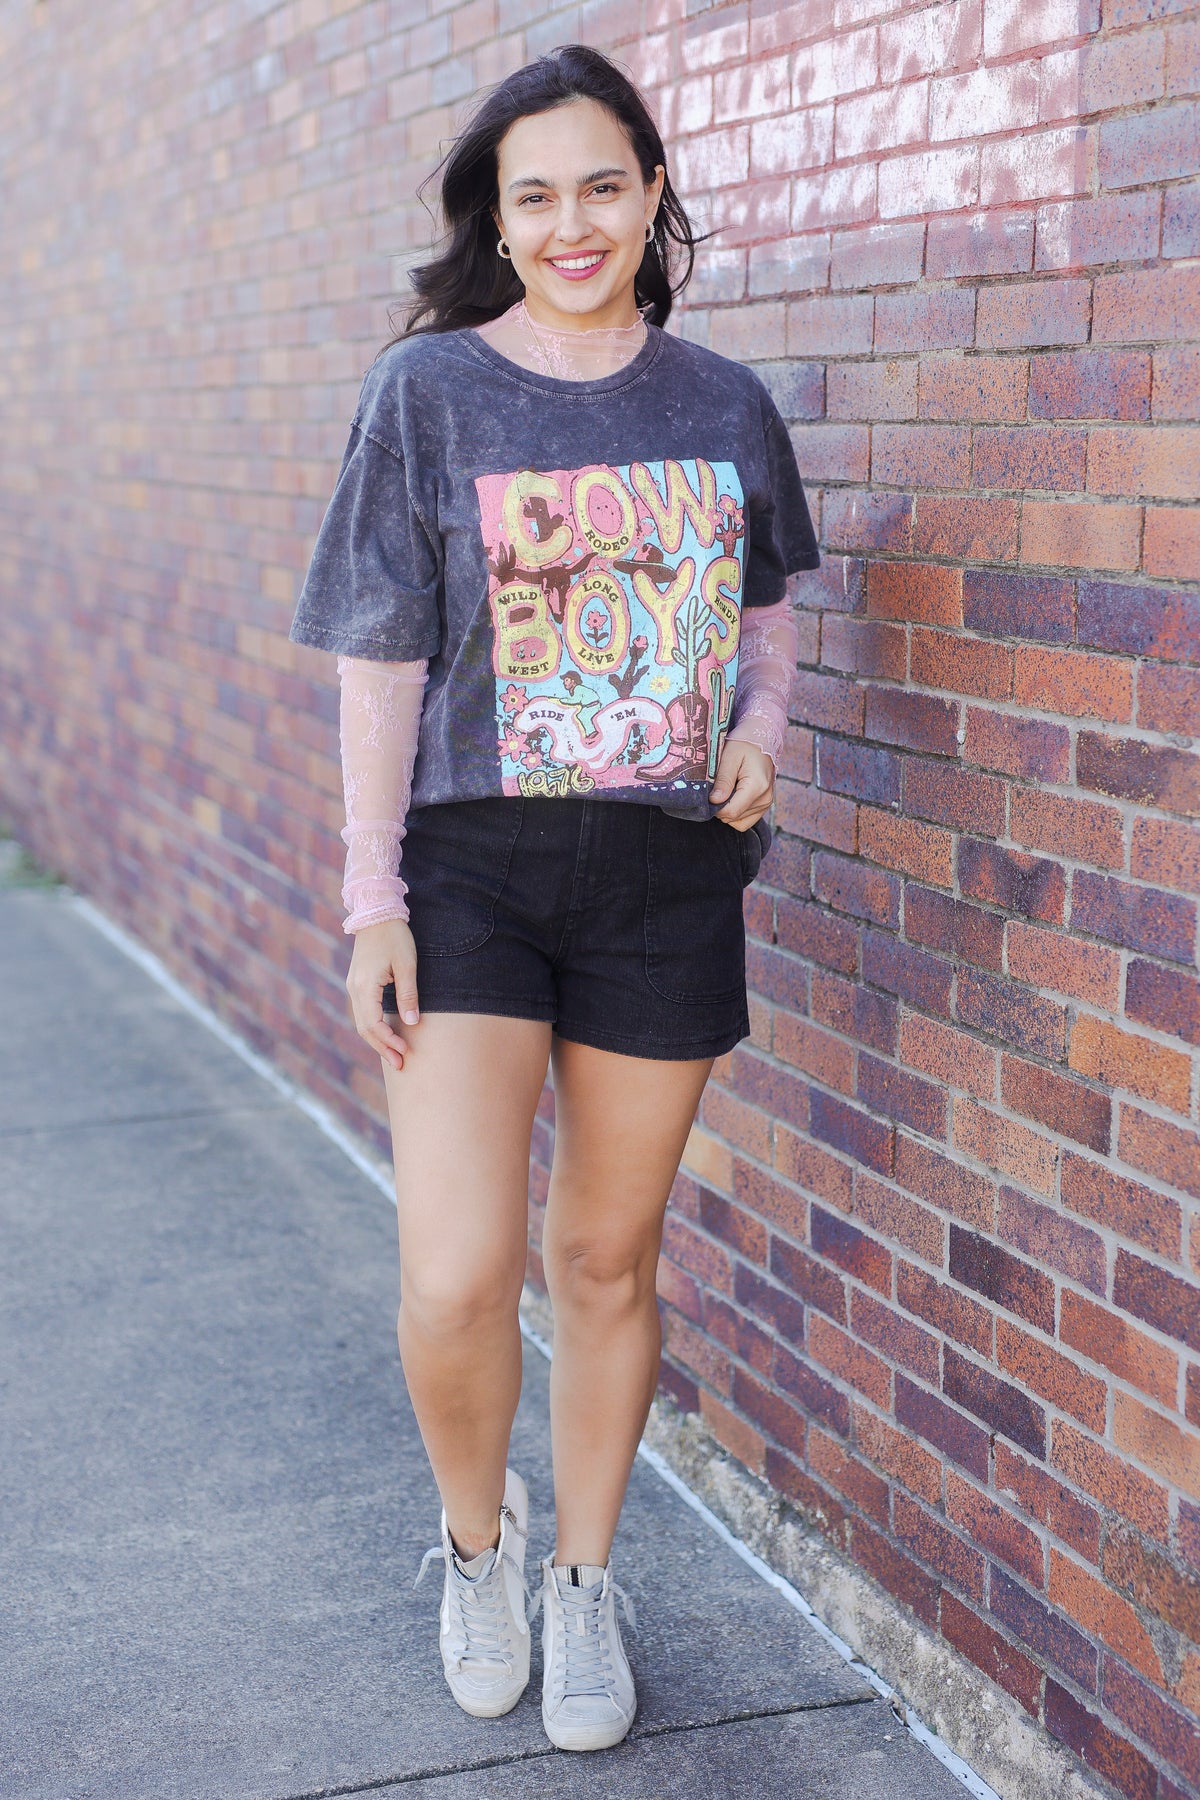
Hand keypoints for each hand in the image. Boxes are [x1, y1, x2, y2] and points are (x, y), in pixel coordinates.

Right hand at [346, 918, 418, 1071]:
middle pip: (365, 1028)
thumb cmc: (395, 936)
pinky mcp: (358, 983)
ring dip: (377, 1040)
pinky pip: (363, 1012)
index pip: (374, 1024)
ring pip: (362, 1022)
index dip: (389, 1041)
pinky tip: (385, 1035)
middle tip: (400, 1065)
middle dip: (382, 1048)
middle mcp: (354, 989)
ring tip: (394, 1055)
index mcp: (365, 986)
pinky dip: (373, 1027)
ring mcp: (353, 986)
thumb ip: (408, 994)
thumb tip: (411, 1022)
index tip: (405, 1051)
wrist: (376, 913)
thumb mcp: (407, 964)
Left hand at [710, 738, 774, 830]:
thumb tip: (714, 801)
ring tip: (728, 789)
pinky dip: (736, 813)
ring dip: (728, 810)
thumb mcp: (729, 757)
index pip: (731, 812)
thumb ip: (723, 781)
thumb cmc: (744, 745)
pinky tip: (733, 797)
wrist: (761, 739)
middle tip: (719, 788)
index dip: (715, 808)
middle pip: (733, 817)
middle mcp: (765, 799)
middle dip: (721, 807)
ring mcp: (766, 804)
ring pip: (738, 821)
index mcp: (757, 787)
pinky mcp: (765, 805)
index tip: (710, 794)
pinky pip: (745, 820)